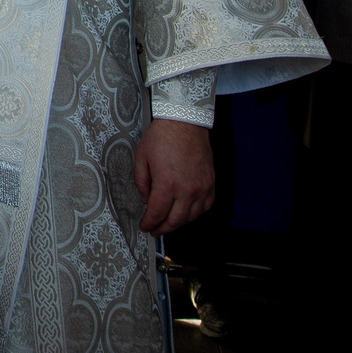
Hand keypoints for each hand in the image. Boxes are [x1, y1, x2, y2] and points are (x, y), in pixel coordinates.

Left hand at [134, 118, 215, 234]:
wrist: (185, 122)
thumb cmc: (162, 137)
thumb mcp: (141, 158)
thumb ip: (141, 183)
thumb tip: (146, 199)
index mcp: (166, 184)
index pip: (157, 214)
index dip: (149, 224)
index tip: (145, 226)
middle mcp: (186, 190)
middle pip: (175, 221)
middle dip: (163, 229)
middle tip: (155, 230)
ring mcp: (201, 187)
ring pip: (191, 217)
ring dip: (179, 223)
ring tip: (169, 223)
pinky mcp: (210, 183)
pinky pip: (205, 207)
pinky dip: (195, 213)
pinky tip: (187, 212)